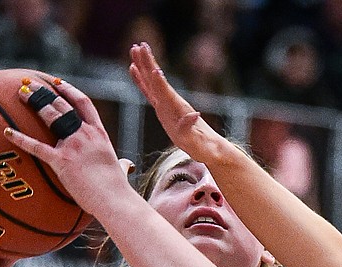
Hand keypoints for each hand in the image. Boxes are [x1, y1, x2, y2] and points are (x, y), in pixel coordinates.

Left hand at [5, 79, 130, 219]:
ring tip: (22, 93)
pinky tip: (7, 131)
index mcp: (99, 134)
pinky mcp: (62, 161)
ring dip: (35, 101)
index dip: (69, 91)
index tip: (57, 83)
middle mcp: (86, 134)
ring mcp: (73, 146)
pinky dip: (20, 138)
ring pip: (52, 115)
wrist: (114, 199)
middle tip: (30, 84)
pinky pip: (37, 147)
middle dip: (45, 92)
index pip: (84, 104)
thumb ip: (120, 164)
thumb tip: (125, 165)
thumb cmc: (118, 188)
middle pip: (63, 105)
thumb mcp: (120, 170)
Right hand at [128, 42, 227, 164]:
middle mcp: (171, 101)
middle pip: (156, 80)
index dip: (158, 82)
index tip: (153, 68)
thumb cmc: (202, 145)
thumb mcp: (196, 141)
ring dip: (143, 65)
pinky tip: (133, 69)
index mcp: (177, 108)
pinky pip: (149, 91)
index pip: (165, 92)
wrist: (207, 145)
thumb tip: (194, 114)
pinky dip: (141, 80)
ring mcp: (166, 103)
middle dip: (148, 64)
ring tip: (134, 49)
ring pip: (151, 81)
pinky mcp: (162, 108)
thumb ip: (192, 129)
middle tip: (139, 45)